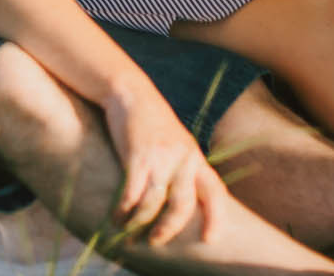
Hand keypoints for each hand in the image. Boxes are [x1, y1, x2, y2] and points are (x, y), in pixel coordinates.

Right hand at [99, 80, 229, 244]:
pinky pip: (132, 193)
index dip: (216, 218)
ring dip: (140, 222)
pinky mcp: (138, 156)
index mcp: (195, 158)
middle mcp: (183, 158)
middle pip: (183, 204)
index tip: (209, 240)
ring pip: (154, 203)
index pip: (215, 191)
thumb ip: (184, 169)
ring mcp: (161, 157)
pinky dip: (123, 210)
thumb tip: (181, 203)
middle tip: (155, 240)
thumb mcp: (178, 143)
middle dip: (169, 228)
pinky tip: (117, 216)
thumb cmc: (153, 122)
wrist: (131, 93)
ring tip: (129, 230)